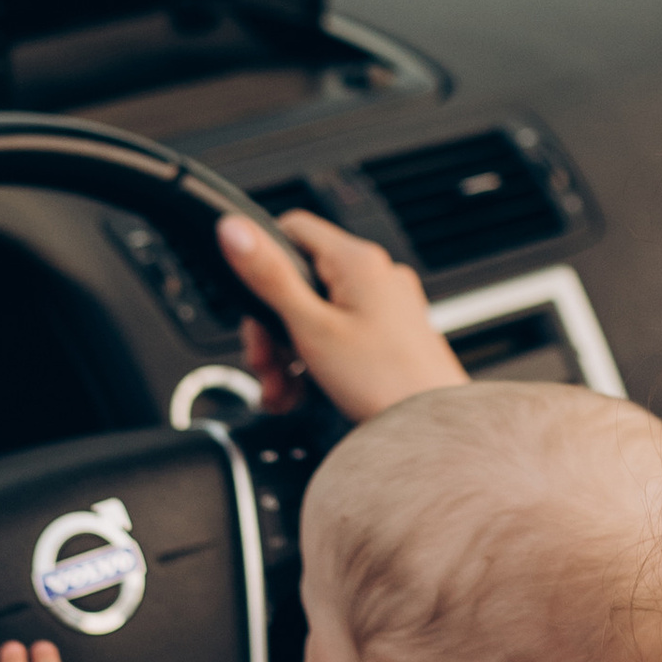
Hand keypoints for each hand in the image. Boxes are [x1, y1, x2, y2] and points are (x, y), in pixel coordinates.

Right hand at [219, 208, 468, 420]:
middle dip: (272, 327)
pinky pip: (339, 336)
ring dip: (287, 353)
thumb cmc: (385, 382)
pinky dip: (314, 362)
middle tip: (262, 362)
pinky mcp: (390, 336)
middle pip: (300, 282)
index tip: (251, 301)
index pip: (294, 230)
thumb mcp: (311, 328)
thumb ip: (270, 277)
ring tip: (281, 388)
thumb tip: (234, 230)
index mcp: (358, 261)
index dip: (263, 260)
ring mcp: (387, 307)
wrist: (428, 431)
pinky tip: (301, 393)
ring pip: (316, 314)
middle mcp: (377, 276)